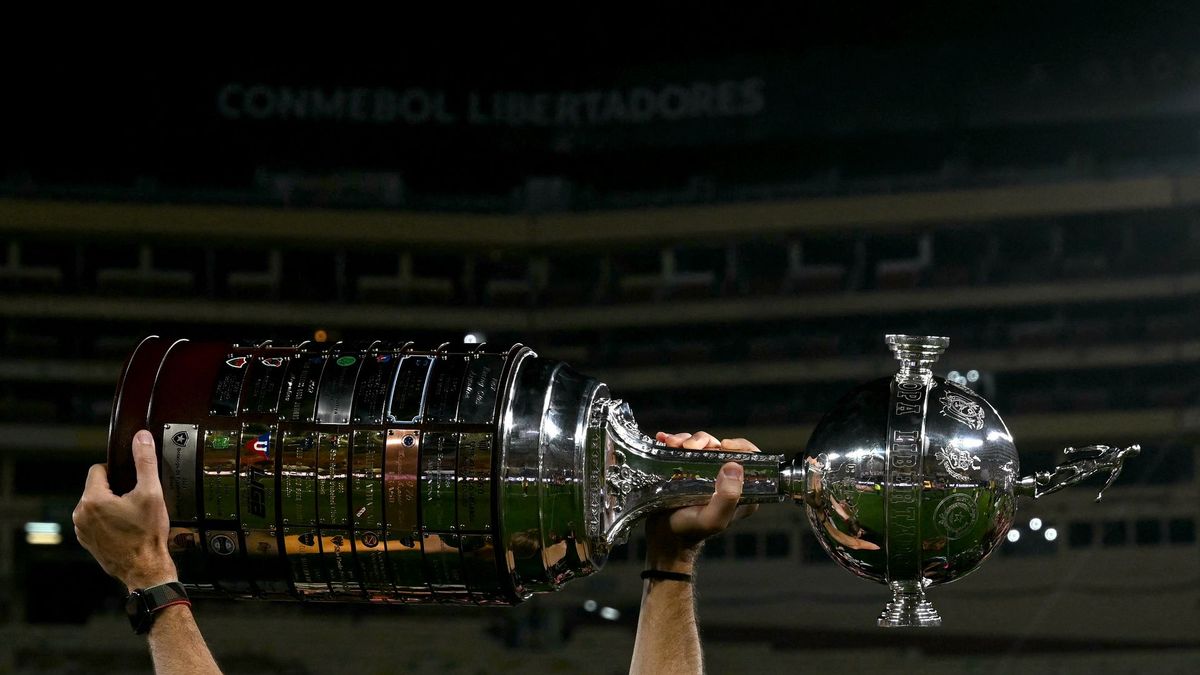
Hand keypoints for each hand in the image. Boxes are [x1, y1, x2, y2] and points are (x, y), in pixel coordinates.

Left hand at [73, 429, 177, 591]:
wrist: (146, 569)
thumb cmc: (147, 534)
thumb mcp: (151, 493)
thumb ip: (145, 462)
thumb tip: (141, 438)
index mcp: (92, 499)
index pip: (98, 470)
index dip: (118, 471)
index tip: (133, 482)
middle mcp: (81, 514)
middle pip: (97, 487)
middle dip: (116, 490)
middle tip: (137, 501)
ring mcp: (82, 530)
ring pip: (96, 504)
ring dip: (111, 505)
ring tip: (132, 516)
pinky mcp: (87, 541)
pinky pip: (95, 521)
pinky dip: (108, 520)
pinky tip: (126, 528)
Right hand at [643, 431, 759, 572]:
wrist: (664, 537)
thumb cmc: (691, 531)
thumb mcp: (713, 519)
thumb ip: (728, 497)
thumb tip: (735, 466)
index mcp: (741, 490)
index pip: (751, 459)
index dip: (740, 446)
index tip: (723, 445)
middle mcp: (724, 478)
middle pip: (721, 446)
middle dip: (704, 441)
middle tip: (688, 447)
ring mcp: (704, 472)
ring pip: (701, 444)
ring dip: (686, 440)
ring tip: (672, 445)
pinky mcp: (686, 468)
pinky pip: (683, 447)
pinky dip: (673, 440)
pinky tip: (663, 440)